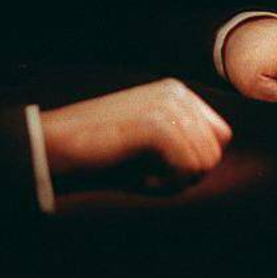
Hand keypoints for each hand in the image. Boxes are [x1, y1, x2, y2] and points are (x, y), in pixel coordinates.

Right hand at [39, 78, 231, 186]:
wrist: (57, 148)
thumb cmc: (100, 153)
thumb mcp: (149, 143)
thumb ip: (183, 143)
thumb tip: (212, 160)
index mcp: (175, 92)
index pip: (219, 137)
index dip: (194, 163)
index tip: (158, 167)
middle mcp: (175, 92)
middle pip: (214, 153)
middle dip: (184, 175)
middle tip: (147, 175)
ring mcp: (166, 105)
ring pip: (204, 163)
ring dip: (173, 182)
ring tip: (140, 175)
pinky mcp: (156, 123)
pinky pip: (187, 169)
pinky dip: (164, 185)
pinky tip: (138, 180)